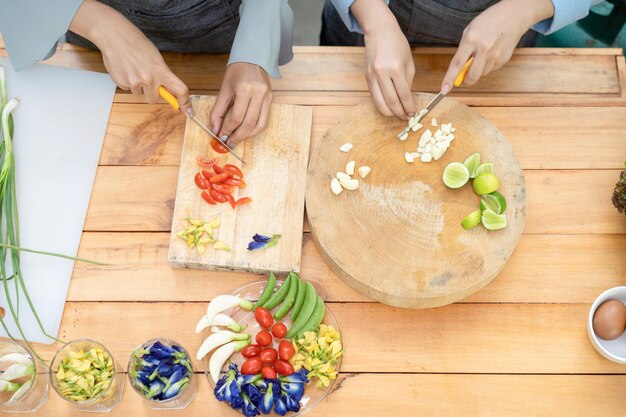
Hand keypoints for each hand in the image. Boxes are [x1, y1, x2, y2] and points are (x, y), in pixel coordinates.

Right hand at [69, 0, 190, 112]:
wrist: (113, 35)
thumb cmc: (136, 43)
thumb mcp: (156, 57)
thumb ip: (163, 75)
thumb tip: (170, 91)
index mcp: (161, 70)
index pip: (179, 90)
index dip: (185, 103)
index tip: (188, 111)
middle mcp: (148, 79)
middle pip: (154, 99)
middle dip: (152, 93)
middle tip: (147, 79)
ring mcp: (133, 82)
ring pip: (139, 93)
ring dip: (138, 85)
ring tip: (133, 68)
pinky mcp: (121, 83)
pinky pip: (128, 88)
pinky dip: (127, 81)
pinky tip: (125, 68)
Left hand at [209, 63, 272, 146]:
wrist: (253, 58)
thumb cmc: (237, 72)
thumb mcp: (224, 89)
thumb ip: (218, 110)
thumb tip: (216, 130)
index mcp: (245, 89)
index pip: (237, 117)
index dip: (227, 129)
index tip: (220, 136)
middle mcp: (259, 94)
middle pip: (249, 123)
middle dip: (237, 136)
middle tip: (228, 143)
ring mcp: (267, 97)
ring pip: (259, 125)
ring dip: (247, 136)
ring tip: (236, 139)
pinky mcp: (271, 100)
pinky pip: (264, 121)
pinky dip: (254, 130)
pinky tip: (246, 132)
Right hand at [351, 0, 414, 118]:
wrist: (379, 32)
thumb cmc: (397, 44)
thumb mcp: (409, 62)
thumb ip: (408, 82)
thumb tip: (407, 100)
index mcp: (395, 68)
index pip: (403, 95)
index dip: (409, 107)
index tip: (413, 114)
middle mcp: (381, 73)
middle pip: (391, 102)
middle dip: (400, 113)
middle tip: (406, 118)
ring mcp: (372, 77)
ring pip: (379, 103)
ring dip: (389, 113)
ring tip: (398, 115)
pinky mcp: (366, 78)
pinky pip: (374, 97)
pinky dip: (382, 105)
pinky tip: (389, 107)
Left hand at [441, 0, 553, 92]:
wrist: (513, 16)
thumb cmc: (487, 23)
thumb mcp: (469, 31)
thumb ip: (463, 51)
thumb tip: (458, 72)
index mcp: (471, 39)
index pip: (457, 64)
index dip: (449, 79)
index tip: (444, 90)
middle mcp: (484, 48)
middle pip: (472, 76)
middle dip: (466, 81)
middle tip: (464, 77)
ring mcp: (496, 54)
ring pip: (482, 74)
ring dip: (478, 70)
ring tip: (483, 54)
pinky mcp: (504, 58)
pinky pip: (491, 69)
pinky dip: (488, 65)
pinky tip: (492, 52)